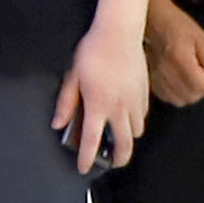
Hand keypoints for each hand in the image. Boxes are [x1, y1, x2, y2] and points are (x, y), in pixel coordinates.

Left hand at [55, 18, 152, 173]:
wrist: (119, 34)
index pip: (92, 141)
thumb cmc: (92, 53)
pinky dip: (135, 122)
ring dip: (127, 139)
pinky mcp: (145, 94)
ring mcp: (135, 102)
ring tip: (118, 137)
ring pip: (136, 132)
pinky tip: (127, 117)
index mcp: (98, 106)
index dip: (87, 158)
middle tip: (111, 162)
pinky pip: (143, 117)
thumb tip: (58, 124)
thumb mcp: (72, 77)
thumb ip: (66, 103)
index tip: (84, 168)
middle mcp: (119, 109)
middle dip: (118, 159)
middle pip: (123, 145)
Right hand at [144, 2, 203, 112]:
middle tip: (202, 73)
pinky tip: (179, 81)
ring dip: (190, 93)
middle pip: (192, 96)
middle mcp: (167, 72)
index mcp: (181, 60)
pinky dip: (177, 94)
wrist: (153, 22)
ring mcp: (158, 78)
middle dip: (202, 88)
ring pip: (180, 100)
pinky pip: (168, 98)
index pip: (202, 86)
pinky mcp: (152, 81)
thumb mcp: (200, 38)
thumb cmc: (176, 26)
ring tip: (191, 77)